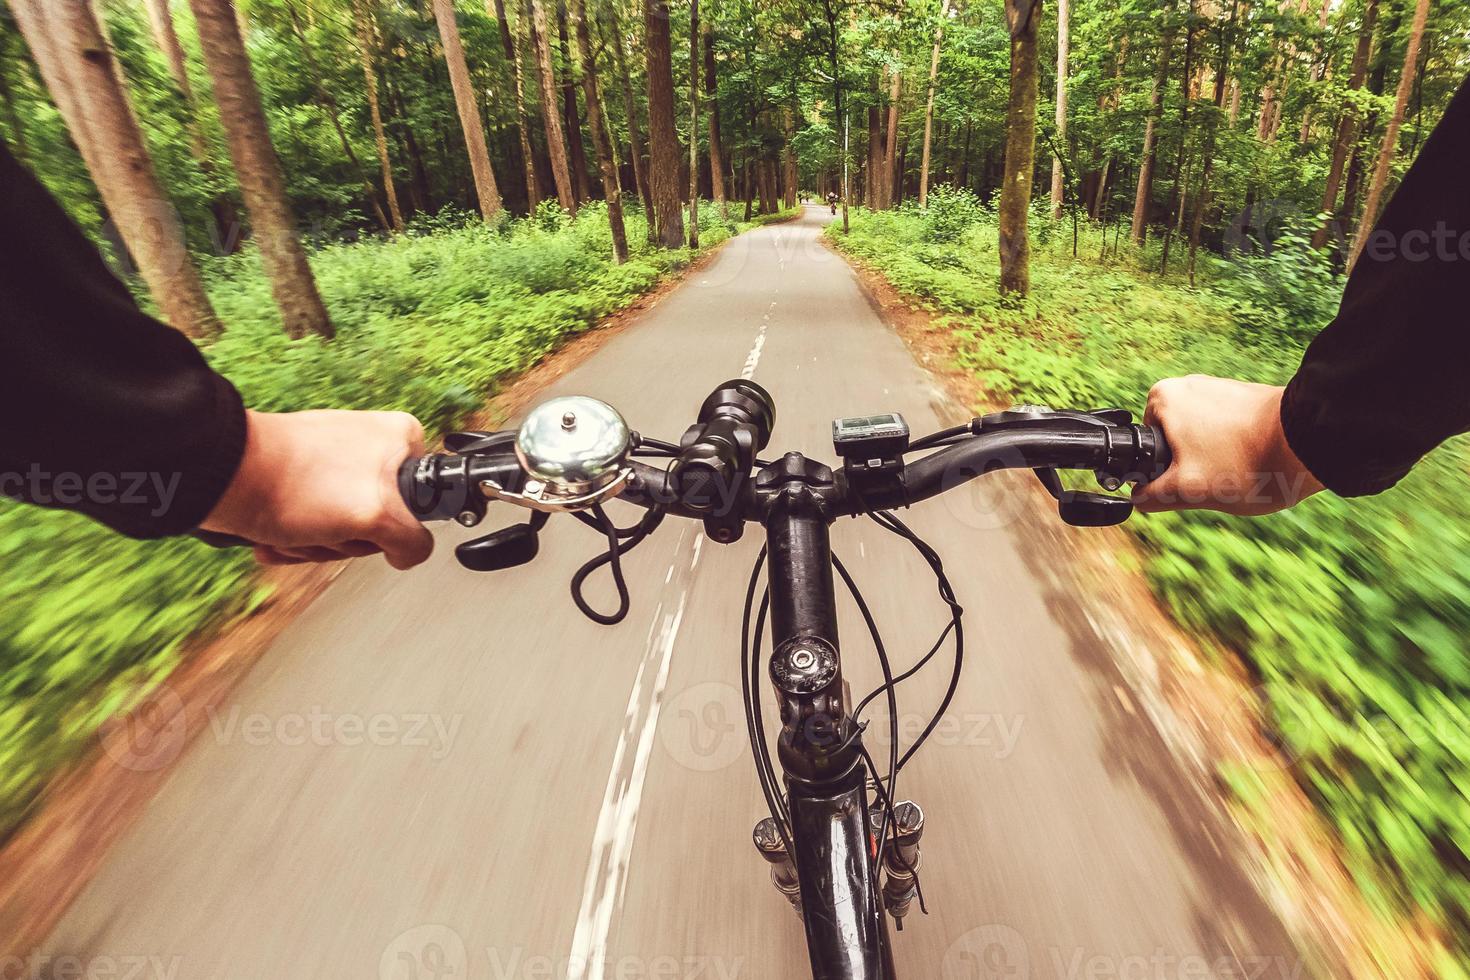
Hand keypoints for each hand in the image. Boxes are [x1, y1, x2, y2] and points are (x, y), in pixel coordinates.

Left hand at [201, 409, 433, 568]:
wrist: (224, 478)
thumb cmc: (296, 483)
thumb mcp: (378, 515)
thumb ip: (412, 539)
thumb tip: (409, 553)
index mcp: (401, 439)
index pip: (422, 504)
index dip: (393, 527)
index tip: (369, 525)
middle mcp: (370, 448)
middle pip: (378, 524)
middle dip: (345, 539)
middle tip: (327, 527)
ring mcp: (333, 466)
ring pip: (343, 533)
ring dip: (316, 544)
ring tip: (296, 527)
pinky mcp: (300, 483)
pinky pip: (311, 529)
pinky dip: (294, 541)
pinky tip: (277, 534)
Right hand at [1133, 375, 1323, 515]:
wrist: (1310, 440)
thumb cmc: (1246, 463)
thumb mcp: (1188, 490)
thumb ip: (1153, 496)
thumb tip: (1138, 498)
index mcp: (1161, 399)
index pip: (1145, 450)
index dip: (1162, 476)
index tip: (1190, 483)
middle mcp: (1186, 385)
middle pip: (1173, 445)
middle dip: (1189, 467)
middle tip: (1215, 478)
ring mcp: (1218, 388)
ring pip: (1199, 440)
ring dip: (1215, 460)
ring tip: (1239, 469)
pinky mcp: (1244, 396)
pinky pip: (1225, 431)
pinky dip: (1235, 449)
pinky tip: (1253, 459)